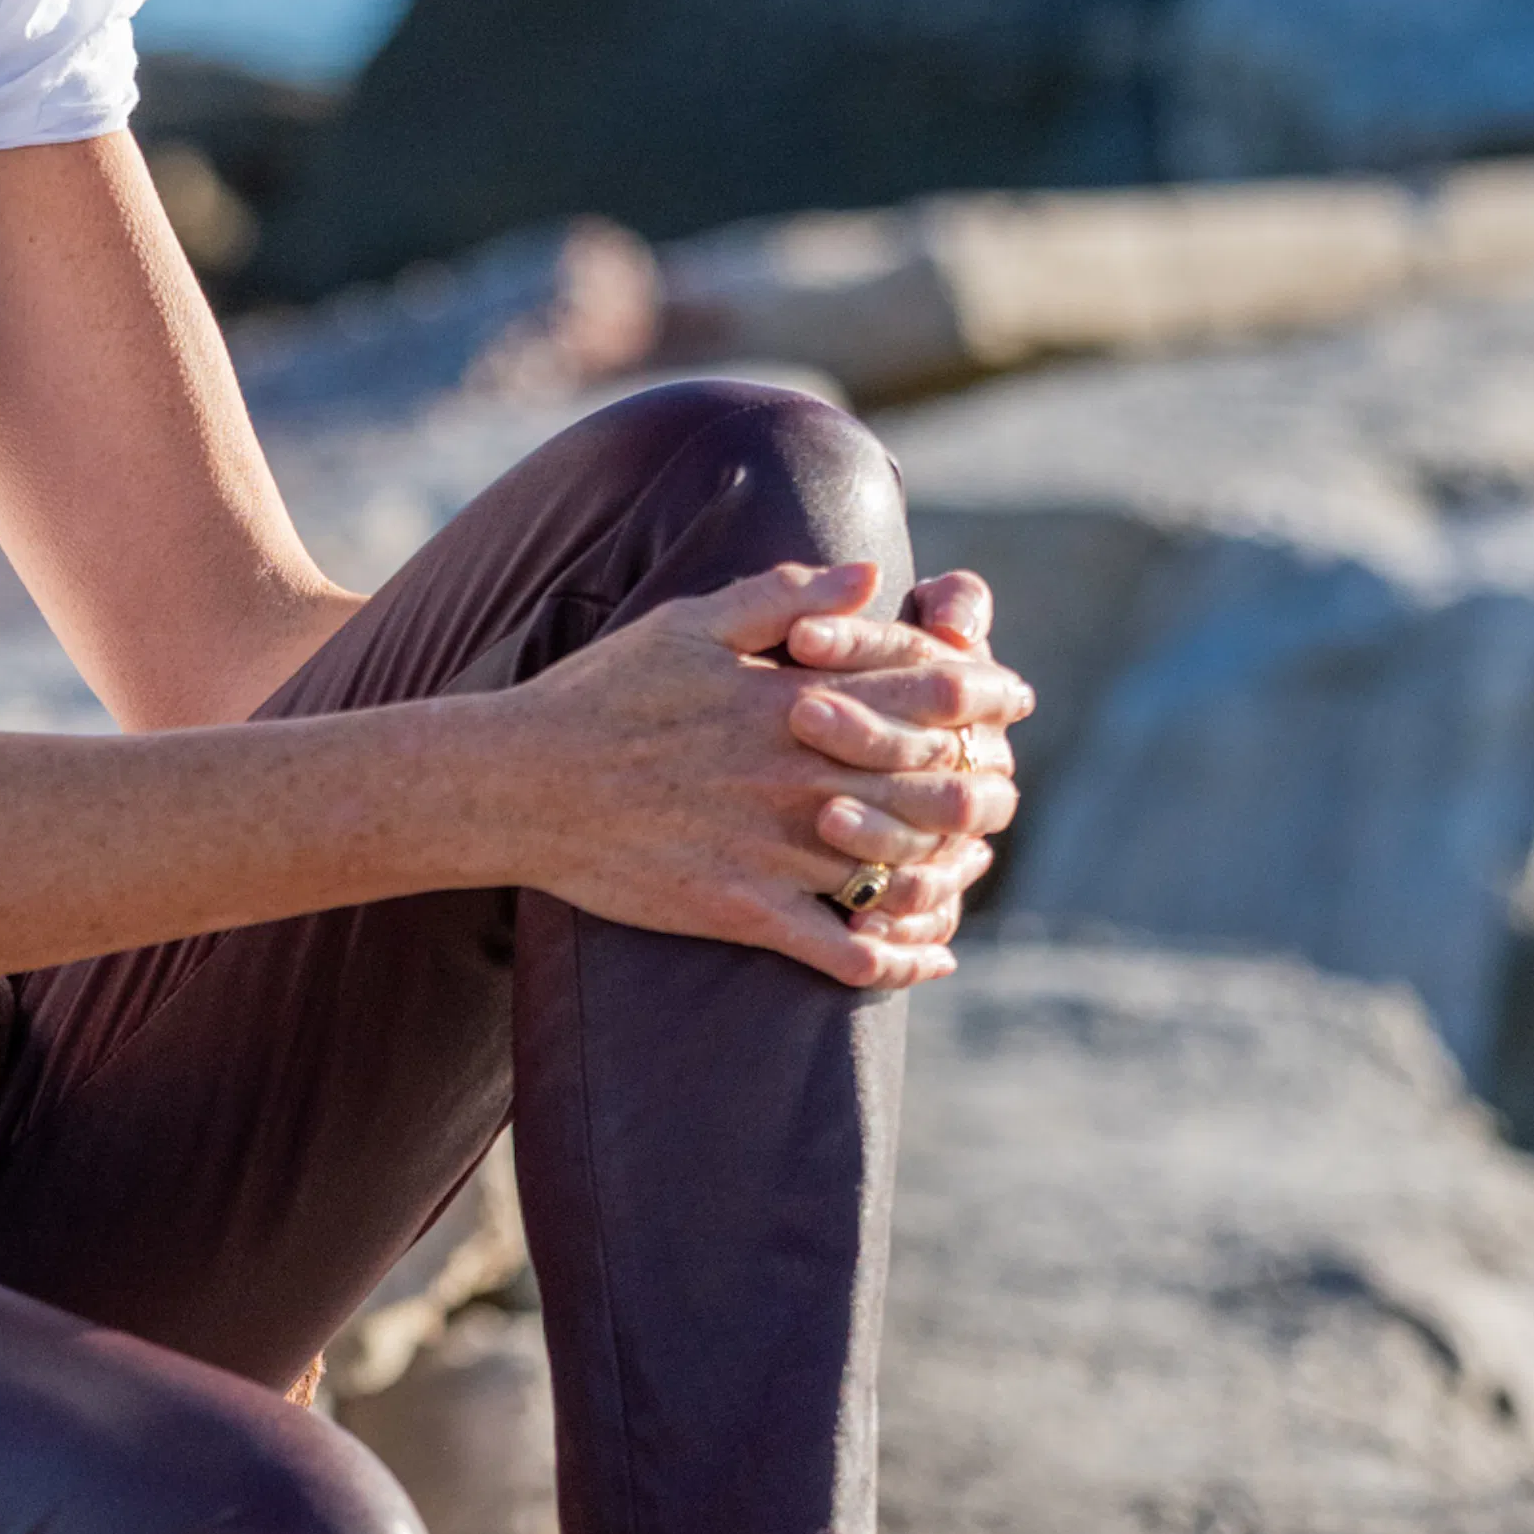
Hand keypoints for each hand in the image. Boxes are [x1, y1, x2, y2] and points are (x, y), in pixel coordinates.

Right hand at [484, 557, 1027, 984]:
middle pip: (933, 781)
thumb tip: (872, 574)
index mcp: (794, 695)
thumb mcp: (691, 623)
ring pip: (902, 867)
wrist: (520, 783)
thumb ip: (786, 595)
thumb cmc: (601, 695)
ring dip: (953, 873)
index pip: (924, 689)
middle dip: (985, 788)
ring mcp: (773, 846)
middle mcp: (798, 771)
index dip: (984, 691)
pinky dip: (896, 958)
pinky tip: (929, 958)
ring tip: (973, 871)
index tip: (1013, 698)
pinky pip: (842, 948)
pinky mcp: (742, 909)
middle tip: (1004, 793)